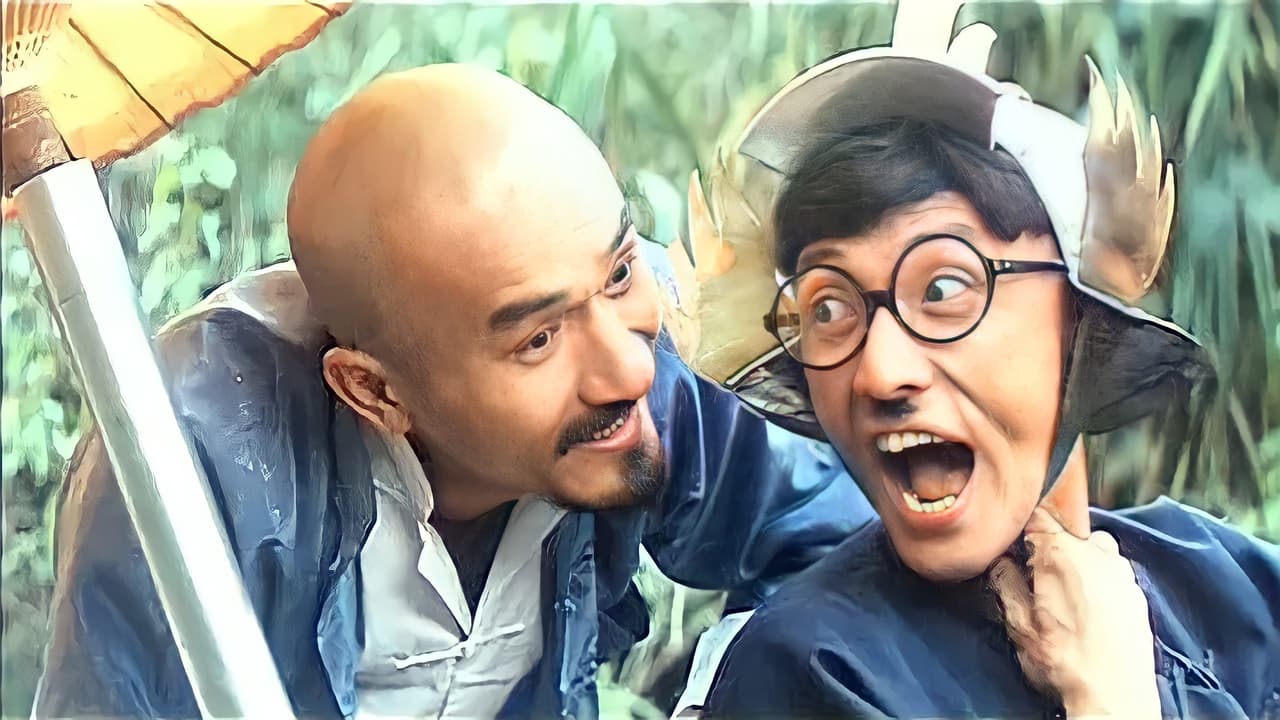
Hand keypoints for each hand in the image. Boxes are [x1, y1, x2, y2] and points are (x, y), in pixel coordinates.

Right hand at [990, 506, 1160, 718]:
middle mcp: (1099, 555)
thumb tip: (1000, 565)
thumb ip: (1006, 583)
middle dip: (1053, 546)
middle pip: (1070, 530)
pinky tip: (1088, 609)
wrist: (1115, 695)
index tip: (1015, 546)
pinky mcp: (1137, 593)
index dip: (1023, 529)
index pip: (1040, 515)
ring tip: (1066, 595)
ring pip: (1095, 549)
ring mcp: (1122, 573)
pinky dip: (1099, 580)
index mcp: (1064, 555)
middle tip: (1038, 576)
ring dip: (1079, 562)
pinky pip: (1112, 571)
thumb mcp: (1020, 624)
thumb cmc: (1068, 663)